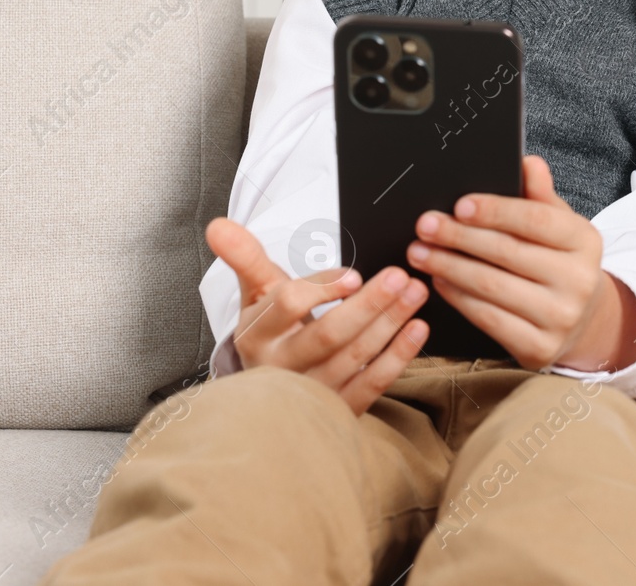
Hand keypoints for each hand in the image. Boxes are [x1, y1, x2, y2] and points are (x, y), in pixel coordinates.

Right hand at [204, 217, 429, 415]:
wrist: (271, 388)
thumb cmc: (271, 329)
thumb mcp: (256, 291)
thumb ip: (244, 256)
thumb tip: (218, 225)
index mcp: (257, 335)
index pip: (289, 306)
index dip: (322, 289)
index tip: (354, 274)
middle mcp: (281, 368)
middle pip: (328, 335)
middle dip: (368, 304)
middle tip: (400, 276)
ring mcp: (311, 393)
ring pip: (355, 357)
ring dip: (390, 323)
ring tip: (415, 292)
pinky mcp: (338, 409)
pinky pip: (372, 384)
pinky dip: (398, 356)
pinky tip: (416, 329)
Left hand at [406, 155, 635, 371]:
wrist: (583, 321)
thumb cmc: (559, 262)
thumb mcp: (559, 226)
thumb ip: (540, 197)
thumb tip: (529, 163)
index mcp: (585, 241)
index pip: (537, 220)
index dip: (496, 211)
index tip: (460, 205)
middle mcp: (579, 281)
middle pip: (508, 253)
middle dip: (459, 237)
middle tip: (425, 226)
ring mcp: (561, 318)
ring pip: (492, 287)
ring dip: (449, 266)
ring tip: (420, 252)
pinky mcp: (540, 348)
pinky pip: (488, 319)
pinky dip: (458, 297)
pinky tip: (439, 280)